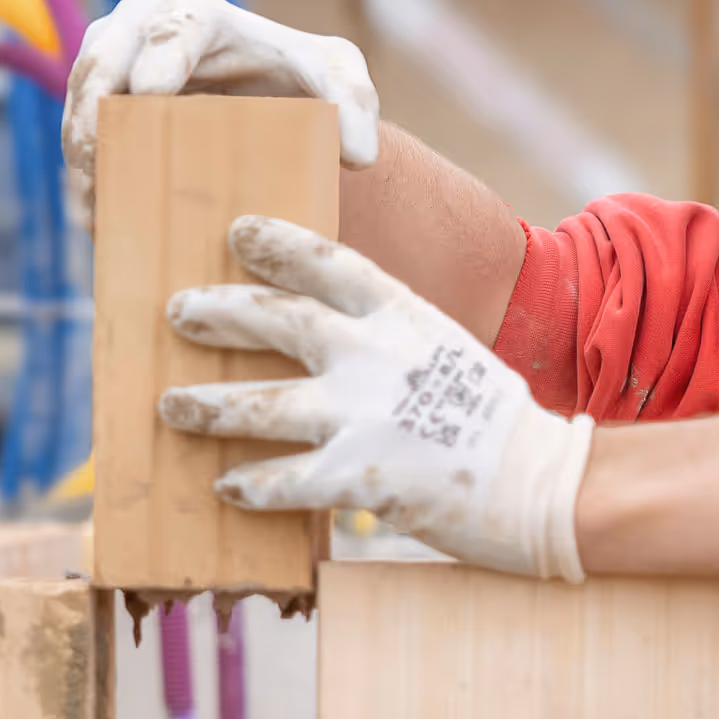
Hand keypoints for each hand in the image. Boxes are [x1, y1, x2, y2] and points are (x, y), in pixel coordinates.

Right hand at [62, 0, 381, 225]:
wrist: (266, 108)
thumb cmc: (300, 82)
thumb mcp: (338, 82)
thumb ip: (355, 104)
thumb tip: (359, 154)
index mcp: (191, 12)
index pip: (168, 29)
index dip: (157, 58)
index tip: (153, 96)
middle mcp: (135, 29)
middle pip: (100, 61)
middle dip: (96, 109)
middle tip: (100, 161)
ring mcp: (105, 66)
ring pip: (77, 102)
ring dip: (80, 150)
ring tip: (96, 202)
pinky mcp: (92, 109)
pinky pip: (73, 139)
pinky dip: (82, 177)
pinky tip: (97, 219)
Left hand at [157, 216, 593, 581]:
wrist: (546, 484)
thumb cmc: (499, 424)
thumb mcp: (448, 355)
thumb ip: (391, 343)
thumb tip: (332, 345)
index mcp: (404, 317)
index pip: (329, 263)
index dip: (278, 244)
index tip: (238, 231)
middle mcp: (376, 356)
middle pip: (277, 320)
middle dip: (220, 312)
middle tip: (178, 310)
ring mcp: (364, 416)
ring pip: (260, 405)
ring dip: (208, 406)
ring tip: (171, 406)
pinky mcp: (359, 478)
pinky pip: (284, 480)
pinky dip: (250, 484)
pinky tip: (225, 487)